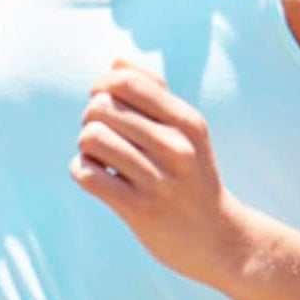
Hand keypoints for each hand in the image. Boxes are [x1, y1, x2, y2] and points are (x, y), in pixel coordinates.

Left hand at [70, 59, 240, 285]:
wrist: (218, 238)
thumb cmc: (192, 175)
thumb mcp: (186, 129)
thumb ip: (154, 90)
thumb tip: (115, 61)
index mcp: (186, 121)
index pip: (127, 82)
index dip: (102, 86)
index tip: (103, 101)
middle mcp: (176, 146)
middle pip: (102, 108)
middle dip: (90, 117)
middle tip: (100, 134)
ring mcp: (159, 179)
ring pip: (92, 139)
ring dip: (85, 146)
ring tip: (98, 156)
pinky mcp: (140, 210)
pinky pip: (88, 175)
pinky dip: (81, 170)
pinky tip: (94, 176)